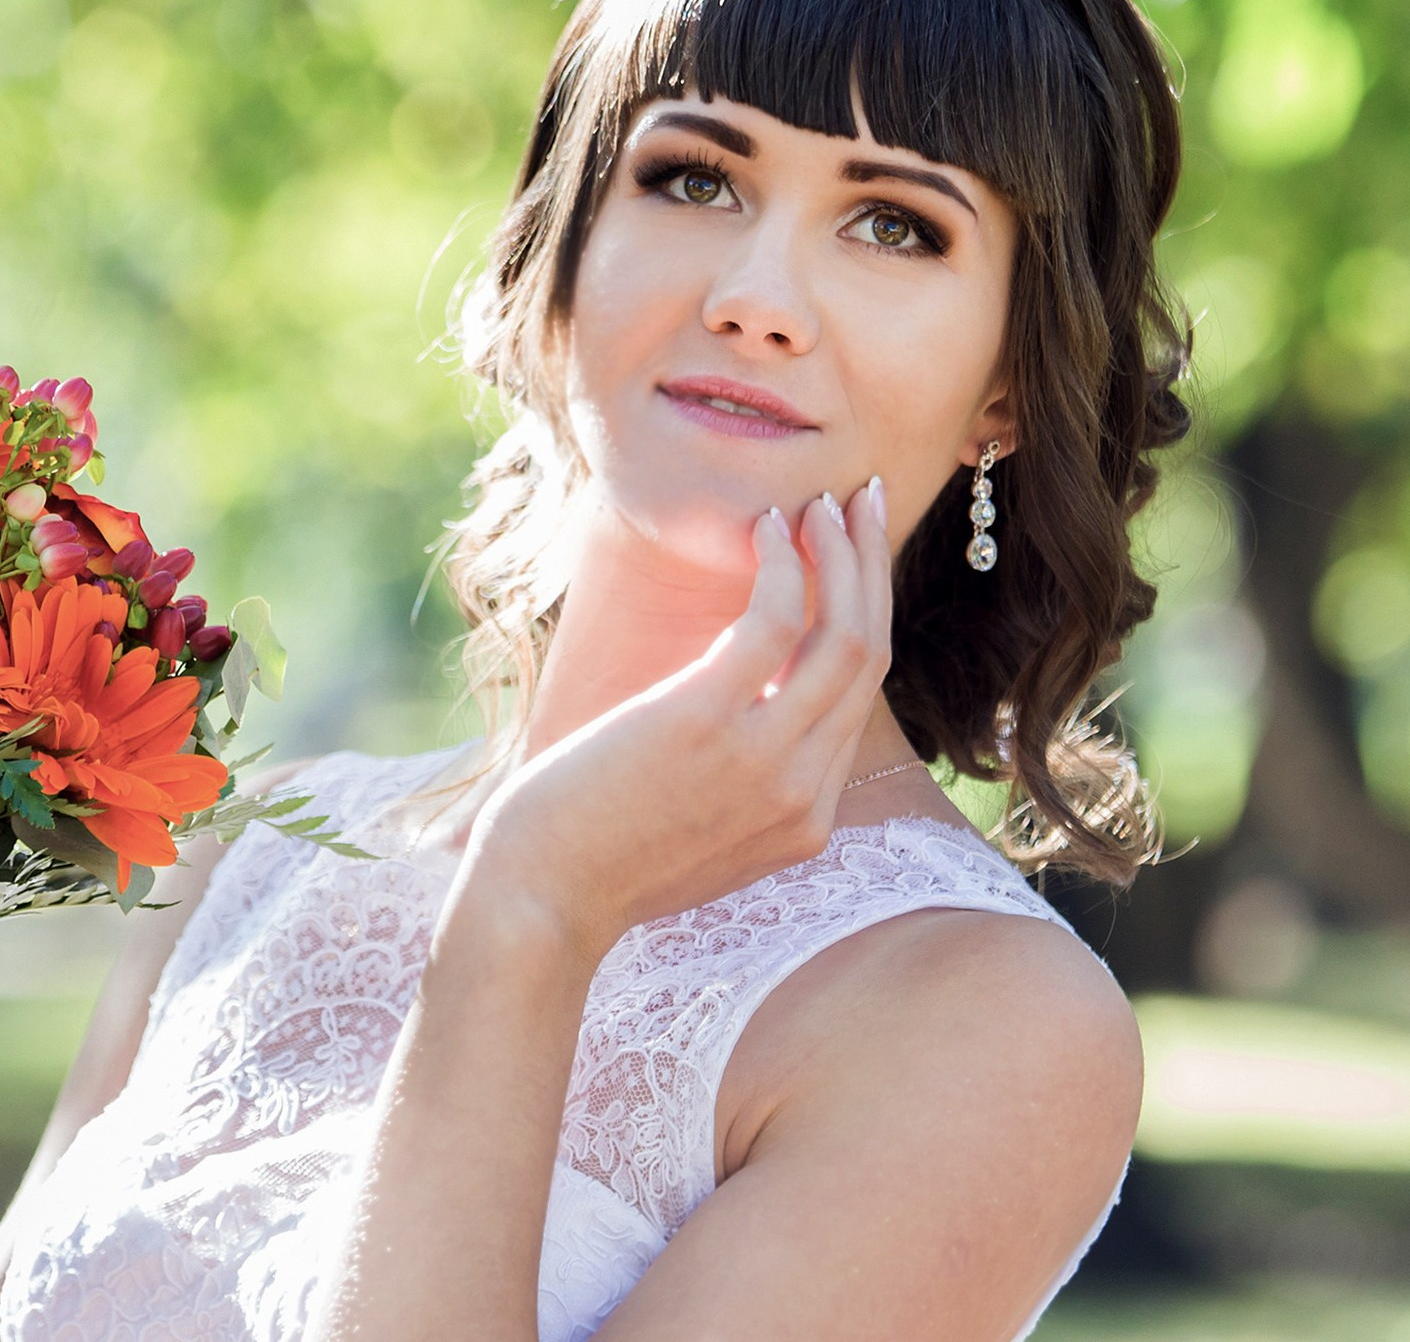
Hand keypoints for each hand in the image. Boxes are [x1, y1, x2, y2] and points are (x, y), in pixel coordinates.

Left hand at [458, 480, 894, 962]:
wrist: (536, 906)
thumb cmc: (594, 861)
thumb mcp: (697, 834)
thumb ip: (741, 784)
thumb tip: (743, 710)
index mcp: (805, 822)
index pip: (858, 703)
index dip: (862, 617)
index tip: (852, 560)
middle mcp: (802, 794)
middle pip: (869, 659)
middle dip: (873, 569)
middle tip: (866, 502)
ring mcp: (764, 761)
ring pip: (846, 636)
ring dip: (844, 554)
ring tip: (824, 503)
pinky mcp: (707, 721)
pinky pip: (776, 622)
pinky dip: (783, 564)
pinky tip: (765, 527)